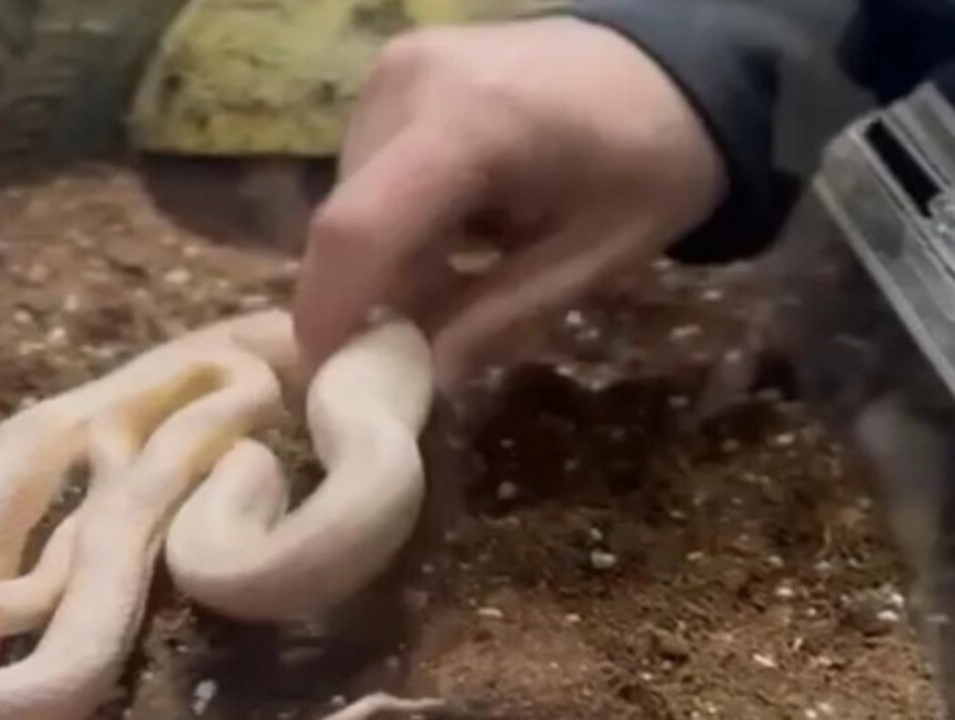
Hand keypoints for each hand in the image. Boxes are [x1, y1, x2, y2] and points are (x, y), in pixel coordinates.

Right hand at [293, 18, 725, 394]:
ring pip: (352, 197)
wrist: (675, 67)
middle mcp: (413, 82)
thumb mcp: (592, 259)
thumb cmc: (654, 164)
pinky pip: (367, 167)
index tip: (326, 378)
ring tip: (456, 276)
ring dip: (385, 256)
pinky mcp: (393, 68)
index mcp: (476, 123)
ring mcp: (398, 66)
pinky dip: (394, 217)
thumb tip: (418, 380)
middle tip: (409, 350)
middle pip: (349, 219)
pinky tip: (454, 230)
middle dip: (366, 294)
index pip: (361, 229)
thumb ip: (494, 317)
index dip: (326, 311)